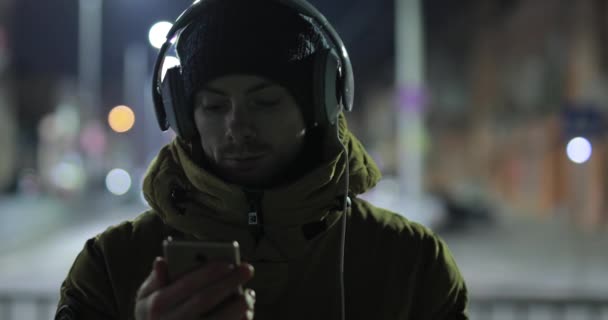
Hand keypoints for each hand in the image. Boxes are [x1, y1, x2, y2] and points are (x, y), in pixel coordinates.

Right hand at [135, 257, 254, 319]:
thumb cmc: (155, 316)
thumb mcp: (145, 299)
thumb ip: (155, 280)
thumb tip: (161, 261)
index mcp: (156, 306)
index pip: (186, 285)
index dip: (208, 273)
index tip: (228, 261)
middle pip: (204, 300)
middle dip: (228, 282)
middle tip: (248, 268)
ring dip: (238, 306)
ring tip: (249, 294)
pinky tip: (247, 313)